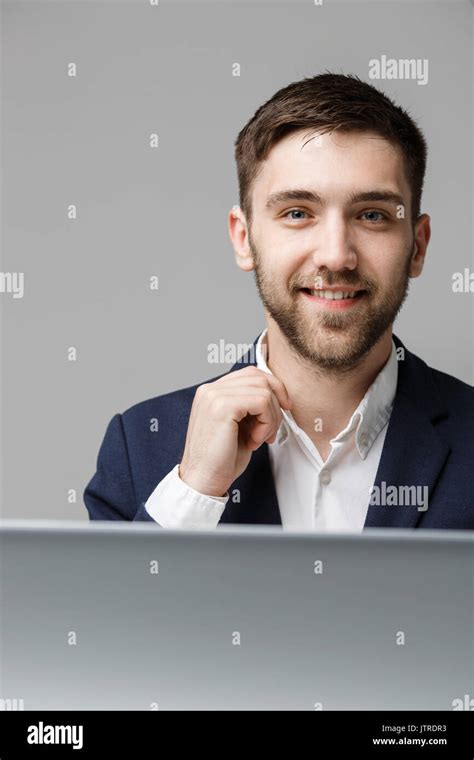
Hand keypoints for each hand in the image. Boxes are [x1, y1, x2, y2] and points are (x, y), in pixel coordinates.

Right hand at [179, 366, 290, 496]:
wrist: (203, 481)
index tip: (283, 409)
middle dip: (275, 404)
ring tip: (259, 438)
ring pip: (264, 390)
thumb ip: (251, 407)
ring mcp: (214, 395)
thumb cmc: (221, 460)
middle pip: (260, 378)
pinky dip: (266, 423)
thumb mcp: (239, 426)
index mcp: (212, 392)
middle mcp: (211, 389)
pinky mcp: (223, 406)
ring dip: (271, 417)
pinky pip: (261, 402)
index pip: (250, 374)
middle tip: (271, 430)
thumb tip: (278, 397)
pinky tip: (255, 440)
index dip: (273, 389)